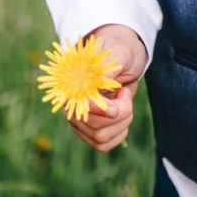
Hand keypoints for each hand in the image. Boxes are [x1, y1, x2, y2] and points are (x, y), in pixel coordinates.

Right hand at [67, 23, 147, 151]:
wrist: (124, 58)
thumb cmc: (120, 51)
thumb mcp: (119, 52)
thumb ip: (108, 67)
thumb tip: (99, 84)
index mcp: (72, 86)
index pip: (80, 108)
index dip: (101, 109)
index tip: (119, 96)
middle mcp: (72, 107)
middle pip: (95, 127)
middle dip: (121, 111)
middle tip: (124, 91)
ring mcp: (81, 122)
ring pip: (101, 138)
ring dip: (122, 122)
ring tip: (123, 100)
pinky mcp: (91, 132)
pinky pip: (103, 145)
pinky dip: (119, 135)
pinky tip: (123, 117)